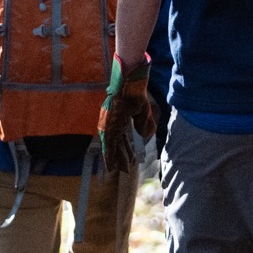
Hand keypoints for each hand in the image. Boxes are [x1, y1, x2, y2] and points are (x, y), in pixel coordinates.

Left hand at [99, 57, 156, 174]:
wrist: (129, 82)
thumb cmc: (135, 92)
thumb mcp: (143, 110)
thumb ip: (144, 122)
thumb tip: (143, 134)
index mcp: (120, 118)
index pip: (122, 137)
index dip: (125, 148)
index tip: (129, 159)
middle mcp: (113, 122)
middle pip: (118, 143)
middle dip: (121, 156)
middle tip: (124, 168)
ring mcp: (110, 124)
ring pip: (112, 146)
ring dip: (116, 159)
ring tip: (119, 170)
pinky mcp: (109, 125)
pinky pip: (109, 145)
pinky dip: (110, 157)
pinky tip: (111, 167)